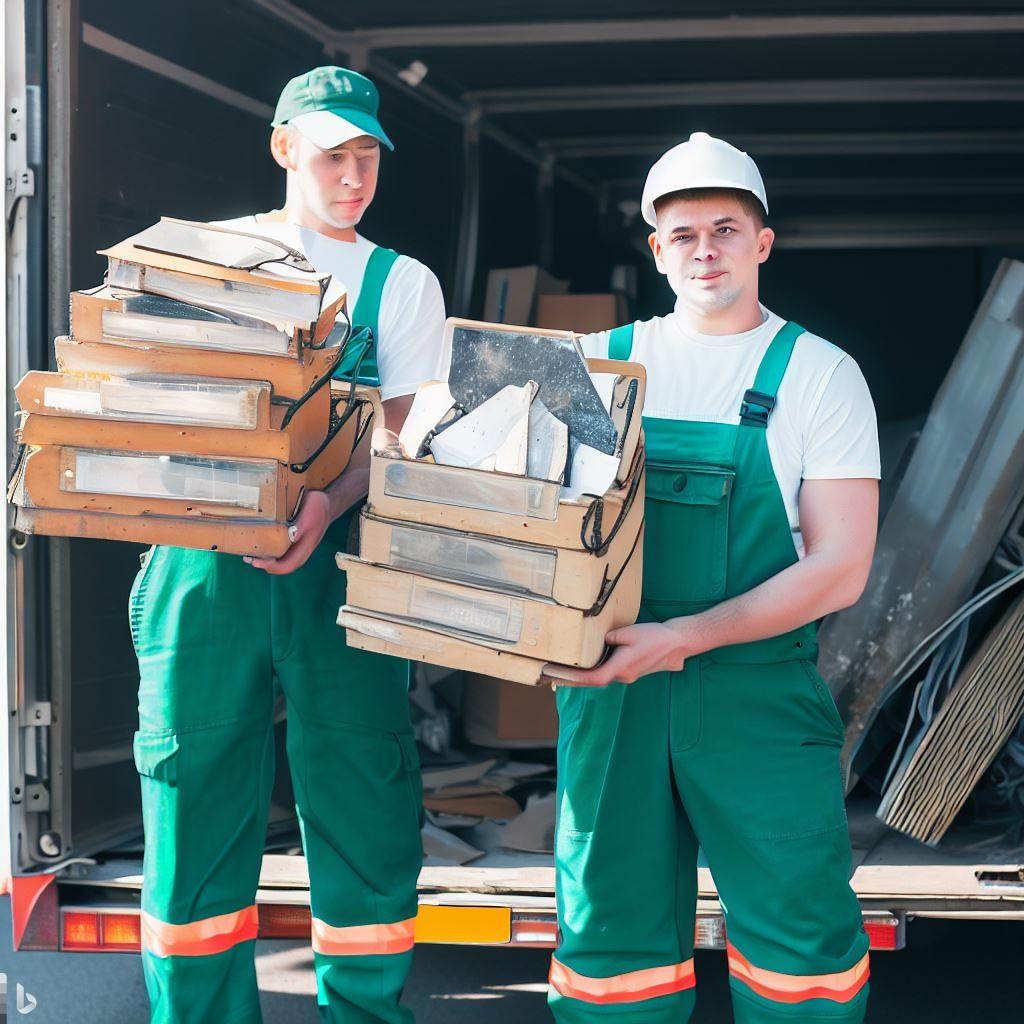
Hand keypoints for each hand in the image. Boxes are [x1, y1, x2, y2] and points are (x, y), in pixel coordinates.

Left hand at [245, 490, 331, 574]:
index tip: (257, 561)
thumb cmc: (318, 508)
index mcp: (305, 547)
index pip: (289, 565)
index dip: (272, 567)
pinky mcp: (294, 538)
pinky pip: (282, 549)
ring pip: (282, 558)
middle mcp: (301, 549)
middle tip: (249, 558)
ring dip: (266, 559)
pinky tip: (261, 543)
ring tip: (251, 553)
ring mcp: (298, 545)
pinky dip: (270, 550)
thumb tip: (290, 539)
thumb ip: (301, 528)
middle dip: (266, 565)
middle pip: (283, 566)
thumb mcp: (310, 516)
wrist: (328, 502)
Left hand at [543, 621, 688, 687]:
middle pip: (592, 682)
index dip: (572, 678)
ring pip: (599, 678)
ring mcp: (627, 675)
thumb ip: (610, 638)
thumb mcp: (629, 632)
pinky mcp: (630, 670)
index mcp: (621, 668)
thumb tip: (598, 641)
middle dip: (571, 679)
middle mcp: (623, 675)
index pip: (592, 678)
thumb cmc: (655, 637)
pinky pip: (607, 673)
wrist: (677, 643)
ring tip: (562, 670)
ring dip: (581, 676)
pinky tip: (584, 665)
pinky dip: (592, 671)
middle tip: (551, 674)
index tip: (556, 674)